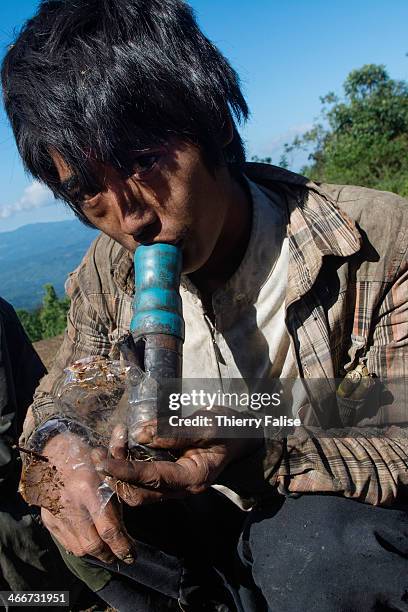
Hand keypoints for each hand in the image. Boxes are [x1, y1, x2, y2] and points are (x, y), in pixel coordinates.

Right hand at [21, 431, 135, 563]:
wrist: (54, 452)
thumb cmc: (87, 457)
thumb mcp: (110, 468)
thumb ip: (123, 488)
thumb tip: (140, 505)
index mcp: (89, 489)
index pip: (108, 529)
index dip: (122, 546)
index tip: (132, 555)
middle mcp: (71, 505)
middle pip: (93, 545)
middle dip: (110, 555)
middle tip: (122, 556)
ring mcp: (57, 513)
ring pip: (79, 548)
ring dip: (96, 554)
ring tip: (108, 551)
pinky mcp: (49, 519)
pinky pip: (66, 542)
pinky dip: (80, 547)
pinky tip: (91, 543)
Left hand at [92, 408, 262, 505]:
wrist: (241, 437)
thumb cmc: (228, 429)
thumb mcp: (207, 424)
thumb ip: (174, 431)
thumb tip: (140, 435)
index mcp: (192, 478)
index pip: (152, 479)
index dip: (125, 470)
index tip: (103, 461)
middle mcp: (180, 489)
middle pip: (138, 494)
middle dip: (116, 475)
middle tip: (102, 449)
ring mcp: (173, 487)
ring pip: (136, 491)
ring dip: (118, 472)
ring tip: (110, 444)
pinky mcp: (167, 479)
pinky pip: (140, 482)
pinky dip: (126, 468)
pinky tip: (120, 447)